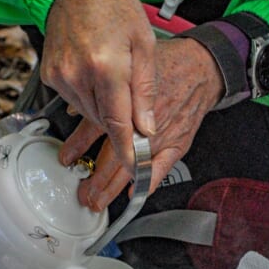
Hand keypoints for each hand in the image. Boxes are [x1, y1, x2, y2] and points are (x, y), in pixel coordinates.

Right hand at [44, 0, 156, 174]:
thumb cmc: (113, 5)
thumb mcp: (144, 44)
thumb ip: (145, 91)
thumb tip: (146, 128)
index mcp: (106, 67)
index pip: (117, 124)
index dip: (128, 150)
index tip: (135, 168)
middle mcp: (78, 75)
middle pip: (103, 122)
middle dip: (119, 121)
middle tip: (133, 106)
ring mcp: (60, 76)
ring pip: (88, 114)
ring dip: (103, 107)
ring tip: (111, 76)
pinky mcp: (49, 76)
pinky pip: (74, 100)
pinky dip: (87, 95)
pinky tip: (94, 72)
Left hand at [72, 37, 224, 210]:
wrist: (200, 69)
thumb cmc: (166, 67)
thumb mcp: (128, 70)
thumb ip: (99, 92)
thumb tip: (73, 108)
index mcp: (127, 103)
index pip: (97, 128)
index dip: (79, 146)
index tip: (67, 160)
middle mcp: (142, 122)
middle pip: (112, 155)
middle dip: (94, 178)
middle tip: (82, 192)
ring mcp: (160, 136)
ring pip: (132, 167)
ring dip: (112, 187)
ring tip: (98, 200)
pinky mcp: (177, 144)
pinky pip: (160, 168)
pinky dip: (147, 182)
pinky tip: (134, 194)